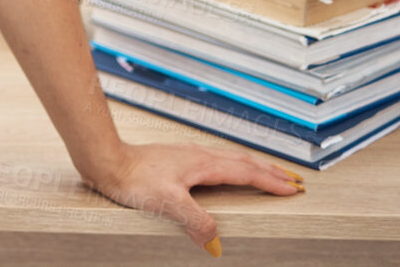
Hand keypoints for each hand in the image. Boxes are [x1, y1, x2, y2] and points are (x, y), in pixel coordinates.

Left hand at [80, 141, 304, 255]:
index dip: (271, 181)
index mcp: (204, 164)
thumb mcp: (167, 204)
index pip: (247, 172)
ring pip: (230, 158)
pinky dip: (232, 165)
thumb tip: (216, 244)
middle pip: (244, 161)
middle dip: (271, 171)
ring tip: (266, 173)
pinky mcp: (176, 158)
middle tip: (293, 180)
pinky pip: (216, 160)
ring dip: (253, 166)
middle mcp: (199, 155)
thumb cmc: (132, 179)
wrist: (106, 161)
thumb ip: (195, 222)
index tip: (293, 189)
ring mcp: (187, 155)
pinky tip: (223, 171)